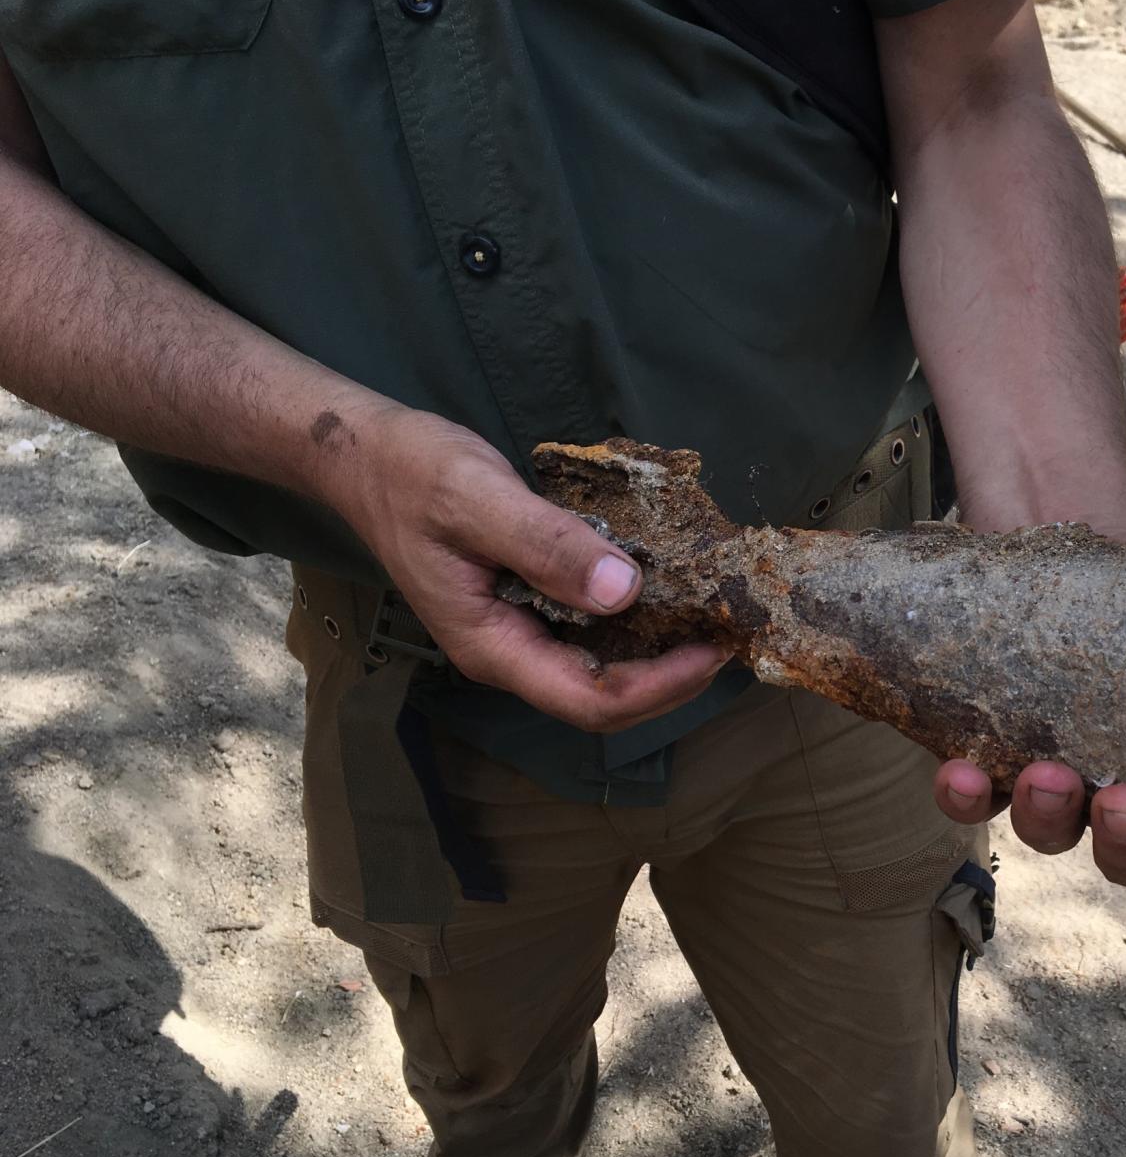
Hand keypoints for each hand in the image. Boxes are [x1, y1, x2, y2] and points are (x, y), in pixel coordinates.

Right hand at [328, 405, 728, 730]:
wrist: (363, 456)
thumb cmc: (412, 473)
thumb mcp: (478, 499)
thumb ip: (546, 546)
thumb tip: (624, 590)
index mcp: (492, 645)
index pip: (590, 701)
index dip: (660, 687)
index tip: (714, 648)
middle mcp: (509, 652)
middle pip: (603, 698)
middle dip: (672, 678)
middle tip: (731, 635)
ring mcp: (517, 631)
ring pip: (601, 667)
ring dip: (661, 654)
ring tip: (715, 618)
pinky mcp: (527, 604)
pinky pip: (591, 630)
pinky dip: (637, 619)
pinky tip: (671, 588)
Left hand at [933, 604, 1125, 916]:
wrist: (1090, 539)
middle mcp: (1123, 807)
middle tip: (1124, 800)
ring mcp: (1051, 783)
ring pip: (1046, 834)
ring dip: (1043, 818)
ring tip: (1044, 771)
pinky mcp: (986, 750)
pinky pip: (969, 794)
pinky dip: (960, 793)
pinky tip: (957, 770)